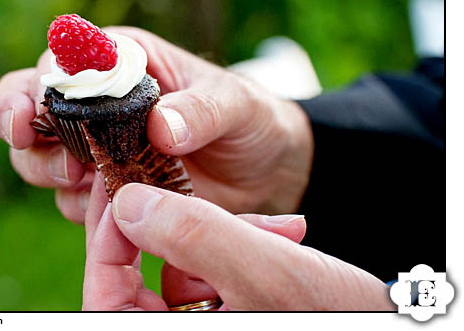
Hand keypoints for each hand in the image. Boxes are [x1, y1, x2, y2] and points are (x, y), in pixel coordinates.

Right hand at [0, 26, 314, 221]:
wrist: (265, 172)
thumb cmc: (249, 119)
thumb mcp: (236, 105)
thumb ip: (201, 110)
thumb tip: (160, 127)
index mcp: (121, 61)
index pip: (61, 62)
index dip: (36, 84)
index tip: (31, 112)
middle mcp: (96, 102)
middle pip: (29, 108)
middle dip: (25, 132)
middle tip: (62, 160)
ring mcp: (95, 147)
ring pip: (38, 156)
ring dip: (48, 170)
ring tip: (85, 179)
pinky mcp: (103, 188)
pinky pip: (70, 199)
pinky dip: (81, 207)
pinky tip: (114, 208)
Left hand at [83, 181, 393, 310]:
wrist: (392, 326)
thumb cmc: (336, 316)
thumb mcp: (266, 271)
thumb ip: (192, 234)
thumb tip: (127, 202)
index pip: (105, 290)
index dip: (109, 233)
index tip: (126, 183)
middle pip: (135, 278)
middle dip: (172, 225)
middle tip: (172, 182)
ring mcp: (204, 325)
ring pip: (179, 270)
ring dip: (222, 232)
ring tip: (278, 224)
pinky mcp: (229, 315)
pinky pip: (213, 275)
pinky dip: (242, 246)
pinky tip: (286, 233)